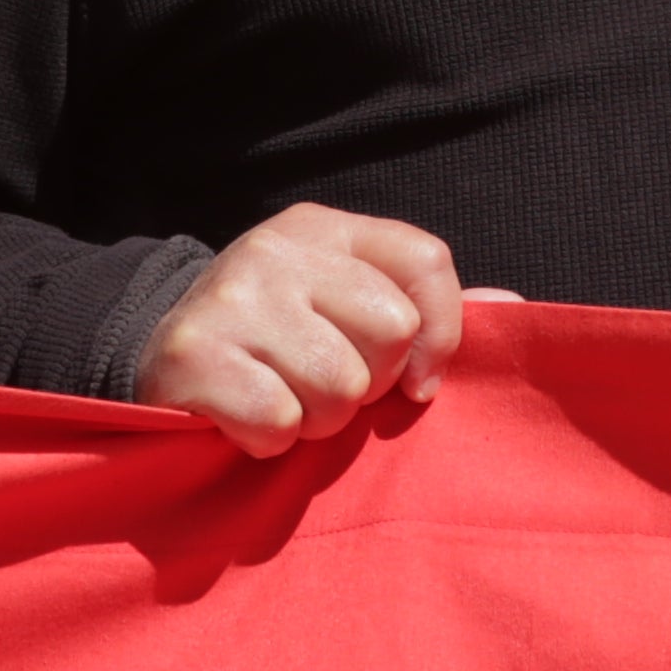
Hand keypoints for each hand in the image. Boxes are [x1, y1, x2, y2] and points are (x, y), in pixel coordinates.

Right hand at [131, 204, 465, 454]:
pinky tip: (247, 420)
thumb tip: (514, 307)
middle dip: (366, 384)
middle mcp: (278, 250)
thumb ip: (429, 310)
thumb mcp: (347, 305)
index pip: (425, 260)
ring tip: (285, 401)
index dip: (441, 333)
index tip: (418, 383)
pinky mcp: (192, 355)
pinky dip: (270, 440)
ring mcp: (233, 298)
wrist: (157, 358)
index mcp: (325, 229)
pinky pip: (279, 421)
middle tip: (323, 384)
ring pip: (338, 387)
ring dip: (317, 420)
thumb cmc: (279, 340)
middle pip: (390, 332)